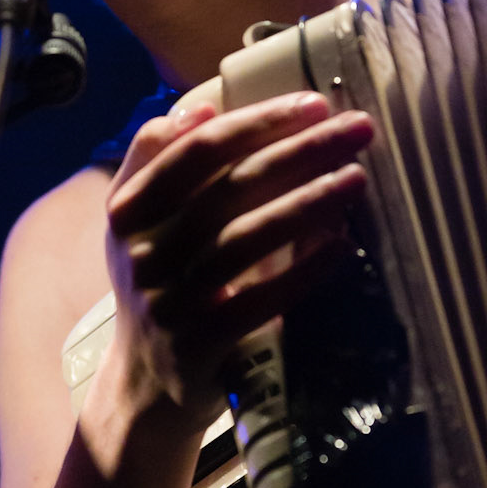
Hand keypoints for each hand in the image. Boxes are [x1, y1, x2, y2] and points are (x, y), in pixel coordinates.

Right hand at [102, 91, 373, 426]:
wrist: (146, 384)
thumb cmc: (158, 286)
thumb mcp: (138, 224)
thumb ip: (158, 163)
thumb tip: (200, 107)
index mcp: (127, 209)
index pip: (197, 149)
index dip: (257, 121)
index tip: (313, 103)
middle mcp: (143, 252)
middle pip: (231, 185)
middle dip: (301, 150)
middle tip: (357, 128)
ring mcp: (170, 299)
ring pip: (248, 238)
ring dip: (310, 203)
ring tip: (358, 178)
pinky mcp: (201, 342)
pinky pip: (262, 298)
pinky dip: (305, 269)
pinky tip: (343, 245)